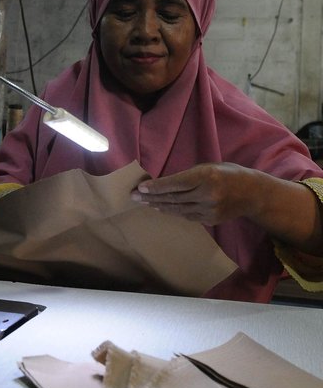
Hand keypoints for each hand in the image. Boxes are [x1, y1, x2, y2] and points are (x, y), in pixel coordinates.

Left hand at [131, 163, 255, 224]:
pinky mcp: (210, 220)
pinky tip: (161, 208)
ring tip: (144, 202)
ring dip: (159, 206)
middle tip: (134, 196)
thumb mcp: (209, 166)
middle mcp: (207, 194)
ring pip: (178, 209)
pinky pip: (187, 216)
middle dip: (151, 197)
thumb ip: (189, 175)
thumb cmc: (228, 174)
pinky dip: (173, 211)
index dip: (156, 187)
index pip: (175, 183)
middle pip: (173, 198)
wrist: (253, 194)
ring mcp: (209, 210)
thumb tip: (164, 183)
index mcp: (207, 176)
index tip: (140, 187)